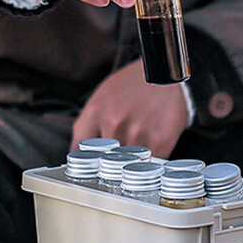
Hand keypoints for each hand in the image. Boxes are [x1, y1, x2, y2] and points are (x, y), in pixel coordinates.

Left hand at [71, 60, 188, 157]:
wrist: (162, 73)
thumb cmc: (131, 86)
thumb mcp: (100, 99)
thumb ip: (88, 126)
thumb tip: (80, 154)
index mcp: (95, 113)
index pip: (80, 152)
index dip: (85, 165)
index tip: (92, 169)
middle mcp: (113, 124)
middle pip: (106, 162)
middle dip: (110, 166)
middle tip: (119, 163)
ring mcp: (137, 133)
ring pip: (129, 165)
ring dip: (132, 166)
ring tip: (139, 153)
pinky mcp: (160, 140)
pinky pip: (151, 163)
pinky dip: (151, 165)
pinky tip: (152, 155)